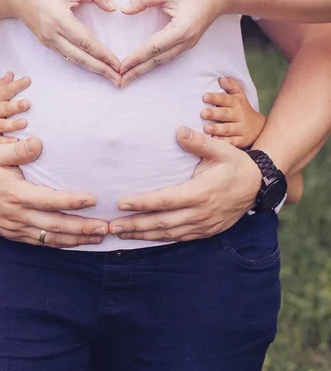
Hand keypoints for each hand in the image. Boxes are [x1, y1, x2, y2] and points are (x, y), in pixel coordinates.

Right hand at [0, 72, 31, 148]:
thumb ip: (1, 84)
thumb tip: (12, 73)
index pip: (6, 90)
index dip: (17, 85)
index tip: (28, 80)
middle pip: (4, 108)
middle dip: (16, 106)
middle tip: (27, 103)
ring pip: (1, 125)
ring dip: (13, 124)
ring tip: (25, 123)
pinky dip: (4, 142)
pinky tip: (16, 142)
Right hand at [0, 137, 108, 247]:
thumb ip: (19, 149)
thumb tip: (39, 143)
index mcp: (15, 193)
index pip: (49, 200)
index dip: (71, 201)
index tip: (93, 200)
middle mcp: (17, 214)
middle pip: (55, 225)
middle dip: (82, 228)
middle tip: (106, 228)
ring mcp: (15, 227)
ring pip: (50, 239)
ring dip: (76, 240)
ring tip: (99, 237)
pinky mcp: (13, 235)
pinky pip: (40, 242)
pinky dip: (60, 244)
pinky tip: (77, 242)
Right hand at [11, 0, 120, 85]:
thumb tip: (114, 7)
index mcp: (60, 20)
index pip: (86, 42)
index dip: (103, 54)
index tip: (118, 64)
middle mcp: (53, 35)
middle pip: (81, 58)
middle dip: (102, 70)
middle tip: (119, 79)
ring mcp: (49, 42)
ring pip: (74, 60)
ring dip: (93, 69)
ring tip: (110, 76)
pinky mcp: (47, 44)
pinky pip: (67, 57)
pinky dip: (82, 63)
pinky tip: (94, 66)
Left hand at [109, 127, 261, 241]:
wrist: (259, 186)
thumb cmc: (237, 164)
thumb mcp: (221, 150)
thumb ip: (199, 142)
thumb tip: (179, 131)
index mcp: (200, 193)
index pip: (165, 201)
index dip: (142, 204)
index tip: (122, 203)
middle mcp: (199, 213)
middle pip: (161, 222)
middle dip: (134, 225)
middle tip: (111, 226)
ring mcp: (202, 225)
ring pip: (168, 234)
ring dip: (143, 235)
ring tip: (121, 234)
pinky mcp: (205, 231)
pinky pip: (178, 238)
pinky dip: (160, 239)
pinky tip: (145, 237)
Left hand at [119, 0, 225, 86]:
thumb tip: (124, 9)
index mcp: (181, 30)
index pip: (153, 47)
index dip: (136, 58)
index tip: (121, 66)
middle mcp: (185, 42)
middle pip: (156, 60)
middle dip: (137, 71)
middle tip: (119, 82)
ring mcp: (187, 45)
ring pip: (161, 61)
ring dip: (143, 69)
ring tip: (127, 77)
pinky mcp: (187, 44)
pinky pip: (167, 57)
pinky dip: (152, 63)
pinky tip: (143, 67)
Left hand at [201, 77, 265, 147]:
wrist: (258, 128)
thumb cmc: (241, 109)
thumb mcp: (239, 96)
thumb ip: (231, 86)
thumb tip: (221, 78)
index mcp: (237, 103)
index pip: (226, 99)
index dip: (216, 97)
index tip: (204, 96)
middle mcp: (239, 116)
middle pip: (226, 114)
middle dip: (214, 113)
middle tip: (202, 113)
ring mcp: (240, 129)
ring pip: (228, 129)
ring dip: (217, 129)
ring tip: (206, 128)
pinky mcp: (241, 141)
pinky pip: (232, 143)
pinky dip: (223, 143)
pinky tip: (214, 142)